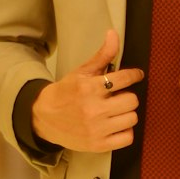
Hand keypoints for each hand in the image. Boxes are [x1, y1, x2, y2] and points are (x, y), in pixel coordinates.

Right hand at [32, 29, 142, 152]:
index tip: (135, 76)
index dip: (134, 75)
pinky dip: (125, 131)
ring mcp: (97, 129)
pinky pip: (127, 138)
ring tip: (116, 111)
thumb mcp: (82, 72)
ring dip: (127, 113)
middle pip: (132, 100)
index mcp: (90, 88)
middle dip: (127, 96)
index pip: (125, 78)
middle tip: (119, 96)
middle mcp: (94, 109)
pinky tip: (116, 125)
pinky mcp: (98, 144)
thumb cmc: (66, 93)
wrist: (44, 118)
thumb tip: (113, 33)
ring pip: (132, 118)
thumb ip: (102, 55)